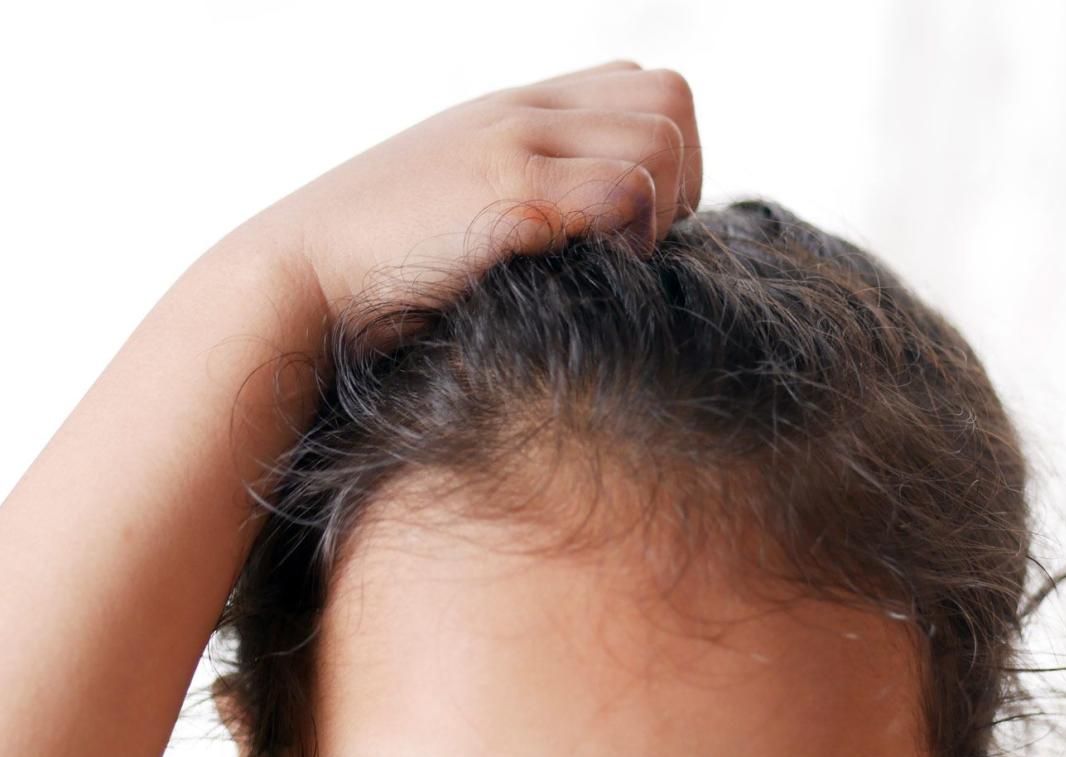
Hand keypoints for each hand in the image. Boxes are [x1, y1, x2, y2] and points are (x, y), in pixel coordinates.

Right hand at [253, 60, 702, 312]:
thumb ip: (517, 189)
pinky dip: (632, 233)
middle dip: (682, 174)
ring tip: (612, 255)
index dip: (661, 149)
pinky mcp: (510, 193)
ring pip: (663, 138)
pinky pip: (626, 188)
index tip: (632, 218)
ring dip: (661, 205)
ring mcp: (517, 144)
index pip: (638, 81)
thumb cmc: (378, 264)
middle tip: (638, 239)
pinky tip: (590, 266)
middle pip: (670, 97)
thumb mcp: (454, 199)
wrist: (298, 279)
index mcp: (515, 108)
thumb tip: (588, 232)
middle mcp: (524, 111)